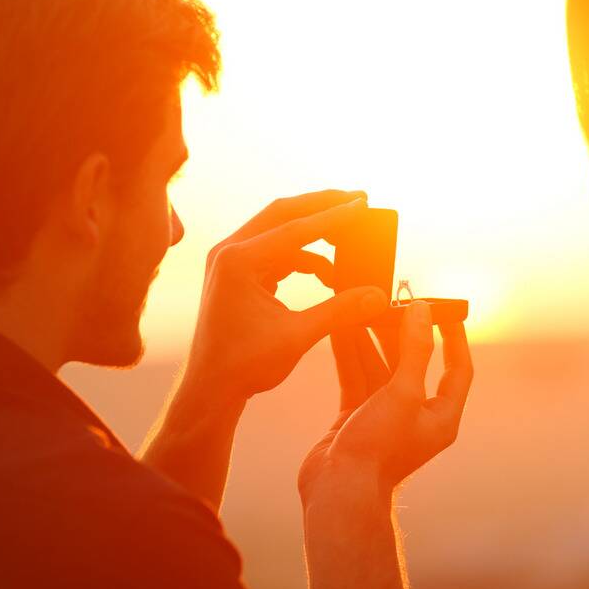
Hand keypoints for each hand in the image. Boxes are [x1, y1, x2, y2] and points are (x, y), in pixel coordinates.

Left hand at [182, 190, 388, 403]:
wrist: (211, 389)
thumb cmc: (244, 366)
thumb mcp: (297, 336)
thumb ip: (340, 310)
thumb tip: (378, 295)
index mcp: (237, 261)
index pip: (294, 228)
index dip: (334, 217)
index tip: (363, 204)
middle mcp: (229, 252)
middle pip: (283, 213)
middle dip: (322, 207)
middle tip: (359, 200)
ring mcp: (229, 260)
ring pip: (279, 231)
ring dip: (314, 235)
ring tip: (349, 244)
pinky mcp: (235, 273)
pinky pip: (274, 251)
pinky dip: (301, 257)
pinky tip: (326, 274)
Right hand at [298, 302, 473, 500]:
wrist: (338, 492)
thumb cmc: (378, 449)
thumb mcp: (402, 393)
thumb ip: (414, 350)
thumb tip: (421, 311)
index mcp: (441, 417)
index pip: (457, 369)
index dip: (455, 338)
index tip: (445, 310)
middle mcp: (416, 416)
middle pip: (414, 363)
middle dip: (401, 332)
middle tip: (390, 302)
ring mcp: (385, 416)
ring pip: (380, 367)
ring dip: (370, 339)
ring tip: (360, 308)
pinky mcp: (356, 417)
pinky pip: (356, 377)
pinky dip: (350, 355)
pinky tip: (340, 330)